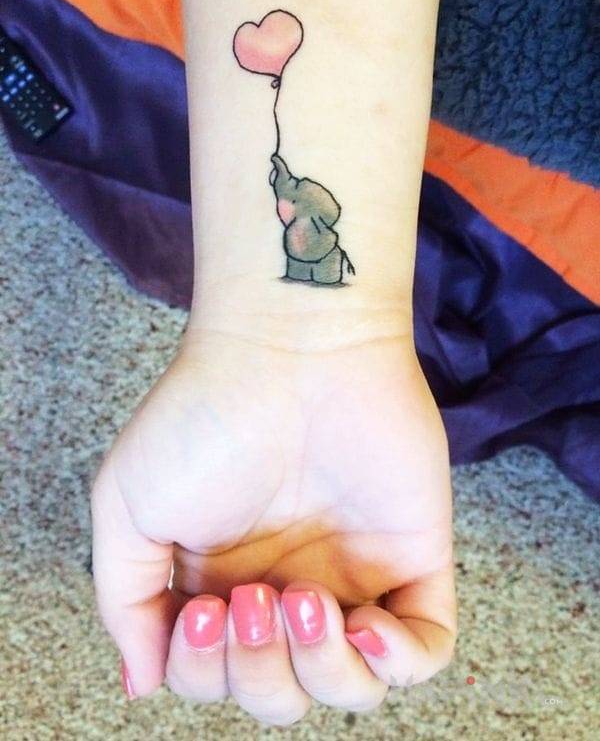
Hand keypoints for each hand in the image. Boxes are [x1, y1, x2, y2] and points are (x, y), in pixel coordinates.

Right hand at [91, 331, 455, 723]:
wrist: (290, 349)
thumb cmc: (204, 416)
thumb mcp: (127, 505)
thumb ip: (125, 599)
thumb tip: (143, 679)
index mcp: (222, 583)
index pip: (216, 678)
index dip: (207, 670)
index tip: (205, 607)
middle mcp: (287, 587)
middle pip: (281, 693)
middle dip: (260, 672)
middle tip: (255, 596)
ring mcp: (352, 575)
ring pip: (350, 687)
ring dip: (322, 671)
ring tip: (305, 600)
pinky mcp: (411, 555)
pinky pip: (426, 649)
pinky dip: (400, 664)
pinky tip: (367, 626)